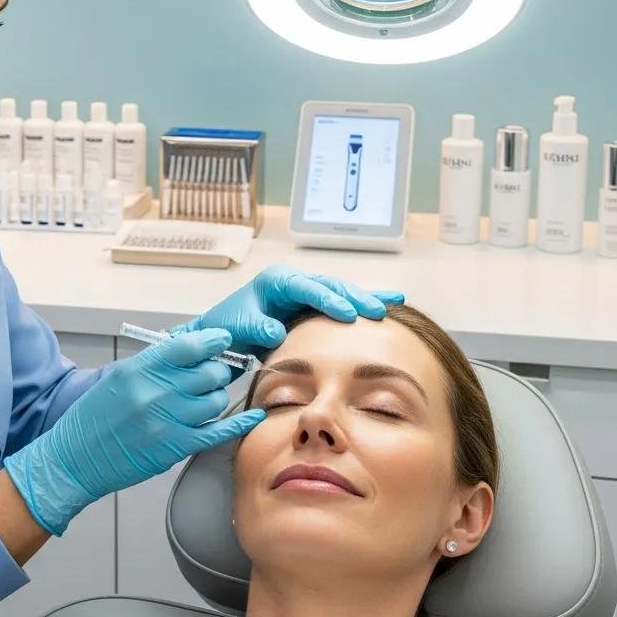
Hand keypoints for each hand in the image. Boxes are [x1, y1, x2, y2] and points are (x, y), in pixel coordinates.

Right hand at [3, 329, 264, 535]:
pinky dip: (240, 423)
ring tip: (209, 397)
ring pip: (216, 400)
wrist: (75, 458)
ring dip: (218, 396)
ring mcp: (166, 421)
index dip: (214, 340)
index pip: (190, 346)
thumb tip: (193, 348)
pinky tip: (253, 416)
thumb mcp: (119, 377)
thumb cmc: (95, 415)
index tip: (223, 339)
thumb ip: (155, 363)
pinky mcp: (174, 448)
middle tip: (216, 372)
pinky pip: (218, 432)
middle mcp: (155, 392)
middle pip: (209, 373)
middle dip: (218, 370)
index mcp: (140, 369)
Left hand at [171, 265, 403, 359]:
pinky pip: (339, 305)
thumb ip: (257, 328)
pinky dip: (359, 305)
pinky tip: (386, 305)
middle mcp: (294, 283)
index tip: (349, 315)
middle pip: (331, 285)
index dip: (330, 300)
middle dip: (356, 297)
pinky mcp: (310, 308)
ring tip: (395, 302)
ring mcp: (304, 294)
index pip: (308, 288)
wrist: (221, 335)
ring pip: (340, 292)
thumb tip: (276, 332)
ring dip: (365, 298)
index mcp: (277, 281)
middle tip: (379, 311)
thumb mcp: (239, 327)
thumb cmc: (227, 327)